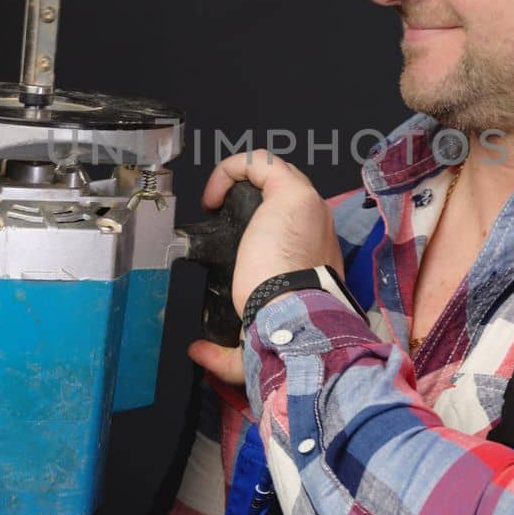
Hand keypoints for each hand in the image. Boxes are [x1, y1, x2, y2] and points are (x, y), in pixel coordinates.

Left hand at [186, 150, 344, 388]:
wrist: (293, 315)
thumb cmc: (280, 325)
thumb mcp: (252, 337)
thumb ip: (228, 352)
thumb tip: (198, 352)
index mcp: (312, 257)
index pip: (290, 230)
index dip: (259, 231)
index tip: (232, 249)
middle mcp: (315, 227)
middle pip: (283, 196)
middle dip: (250, 201)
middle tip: (220, 219)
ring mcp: (308, 207)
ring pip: (275, 173)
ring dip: (240, 181)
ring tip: (214, 203)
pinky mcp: (292, 192)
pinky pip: (261, 162)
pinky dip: (232, 169)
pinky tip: (212, 196)